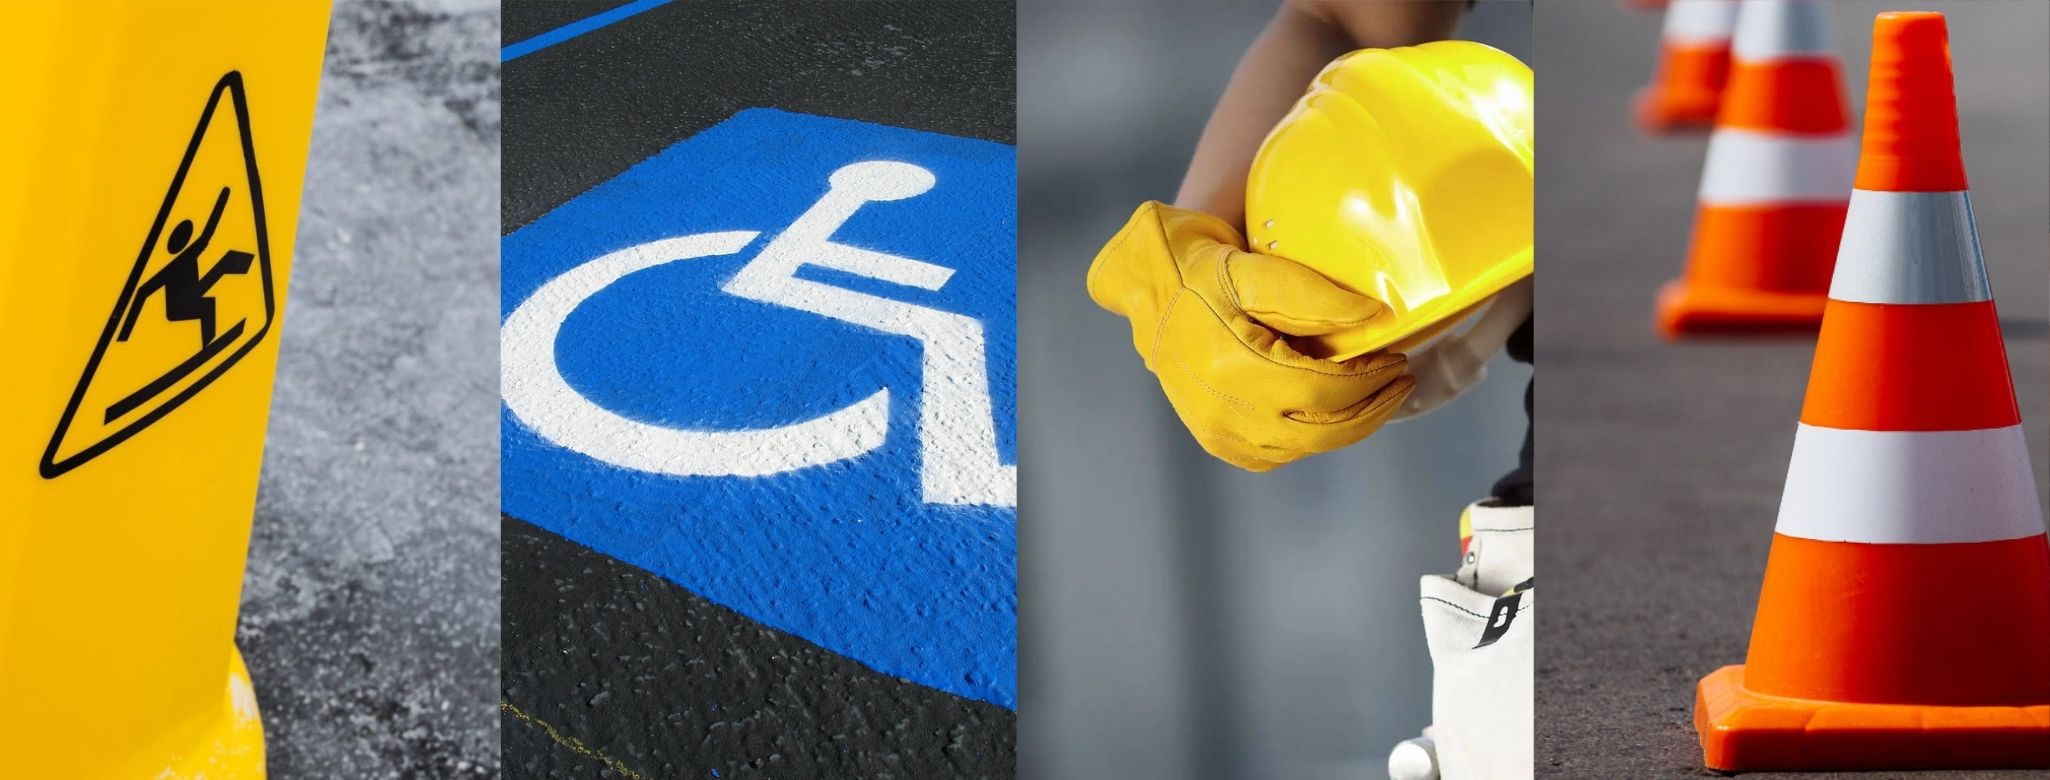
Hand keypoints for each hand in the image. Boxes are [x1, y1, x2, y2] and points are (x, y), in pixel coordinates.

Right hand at [1087, 202, 1412, 470]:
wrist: (1144, 282)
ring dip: (1345, 424)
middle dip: (1370, 409)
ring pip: (1302, 448)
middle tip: (1400, 380)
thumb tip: (1376, 318)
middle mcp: (1221, 410)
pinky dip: (1309, 437)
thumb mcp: (1255, 268)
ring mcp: (1215, 430)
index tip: (1398, 358)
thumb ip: (1316, 296)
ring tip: (1372, 392)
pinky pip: (1275, 454)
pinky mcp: (1213, 438)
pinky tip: (1326, 410)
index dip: (1370, 381)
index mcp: (1231, 367)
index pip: (1322, 392)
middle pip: (1320, 431)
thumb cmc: (1198, 265)